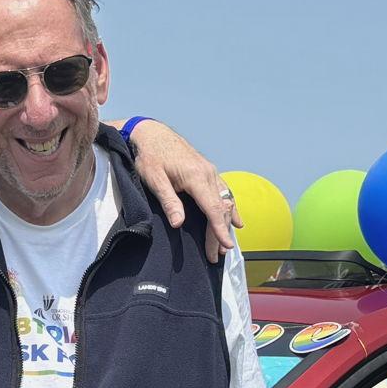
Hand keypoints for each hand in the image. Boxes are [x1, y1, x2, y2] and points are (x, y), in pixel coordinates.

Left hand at [124, 120, 237, 261]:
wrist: (151, 132)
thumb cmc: (150, 155)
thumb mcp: (154, 179)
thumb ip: (169, 201)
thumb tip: (179, 223)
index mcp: (196, 176)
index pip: (213, 208)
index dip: (220, 229)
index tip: (225, 245)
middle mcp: (208, 173)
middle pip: (221, 208)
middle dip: (220, 233)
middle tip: (218, 255)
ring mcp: (210, 171)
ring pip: (224, 200)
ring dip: (226, 223)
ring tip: (225, 244)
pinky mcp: (207, 171)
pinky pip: (223, 192)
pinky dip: (230, 208)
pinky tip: (236, 220)